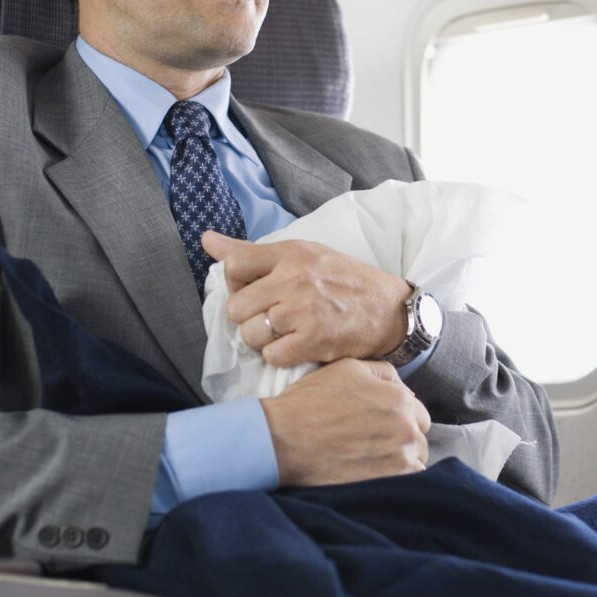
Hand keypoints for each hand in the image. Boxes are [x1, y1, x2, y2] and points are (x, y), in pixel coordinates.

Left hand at [202, 231, 411, 366]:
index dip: (236, 285)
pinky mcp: (313, 340)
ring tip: (286, 333)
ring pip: (250, 334)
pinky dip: (280, 356)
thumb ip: (252, 253)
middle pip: (236, 307)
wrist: (391, 309)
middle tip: (272, 317)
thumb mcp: (304, 254)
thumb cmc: (344, 281)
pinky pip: (271, 356)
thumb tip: (206, 240)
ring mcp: (304, 311)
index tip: (254, 291)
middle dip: (249, 317)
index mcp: (291, 252)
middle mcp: (296, 278)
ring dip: (264, 340)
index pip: (234, 265)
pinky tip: (297, 346)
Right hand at [259, 358, 430, 485]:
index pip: (419, 413)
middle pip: (419, 438)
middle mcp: (406, 428)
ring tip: (371, 460)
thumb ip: (383, 373)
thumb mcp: (347, 368)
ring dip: (400, 461)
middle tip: (374, 442)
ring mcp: (399, 459)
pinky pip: (406, 484)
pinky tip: (372, 474)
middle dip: (403, 439)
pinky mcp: (387, 484)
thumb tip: (403, 388)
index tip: (381, 424)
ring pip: (415, 461)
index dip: (400, 417)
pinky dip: (394, 480)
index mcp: (400, 399)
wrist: (282, 439)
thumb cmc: (310, 401)